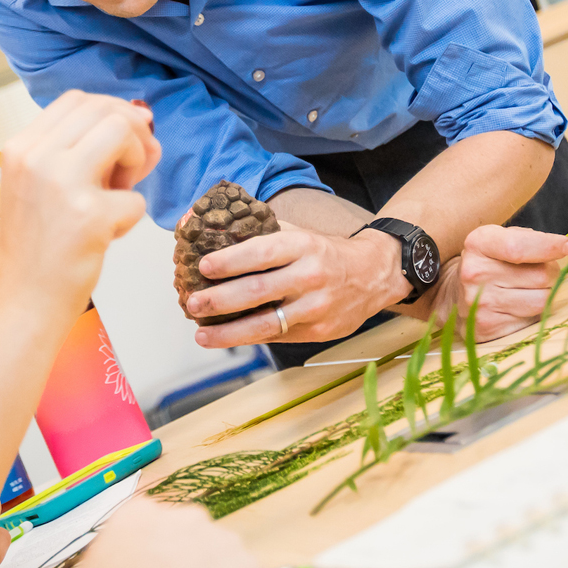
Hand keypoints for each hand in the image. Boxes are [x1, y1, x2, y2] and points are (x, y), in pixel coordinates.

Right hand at [0, 90, 160, 316]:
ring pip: (123, 131)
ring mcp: (61, 184)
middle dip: (133, 134)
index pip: (77, 100)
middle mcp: (36, 158)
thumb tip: (143, 123)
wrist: (20, 304)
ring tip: (119, 195)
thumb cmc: (35, 251)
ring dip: (137, 160)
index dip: (110, 113)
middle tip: (131, 170)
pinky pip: (136, 197)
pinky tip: (106, 236)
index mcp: (19, 147)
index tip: (120, 142)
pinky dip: (130, 217)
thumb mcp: (40, 187)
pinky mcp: (89, 216)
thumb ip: (82, 153)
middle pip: (106, 111)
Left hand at [187, 224, 410, 348]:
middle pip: (258, 291)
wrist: (374, 274)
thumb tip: (206, 228)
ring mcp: (316, 307)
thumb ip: (258, 232)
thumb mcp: (297, 233)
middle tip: (193, 302)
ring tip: (202, 334)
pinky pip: (277, 336)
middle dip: (219, 300)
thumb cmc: (323, 252)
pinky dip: (249, 339)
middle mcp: (310, 276)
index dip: (230, 261)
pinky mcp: (319, 331)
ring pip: (266, 324)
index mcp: (302, 245)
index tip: (203, 267)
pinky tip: (227, 338)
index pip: (261, 253)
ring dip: (229, 333)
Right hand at [431, 225, 567, 340]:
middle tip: (536, 274)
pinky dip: (532, 314)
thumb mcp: (501, 240)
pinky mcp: (487, 328)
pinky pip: (532, 321)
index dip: (548, 247)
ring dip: (543, 295)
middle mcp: (475, 273)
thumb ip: (530, 240)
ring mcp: (480, 303)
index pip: (518, 247)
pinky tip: (516, 308)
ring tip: (526, 291)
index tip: (566, 246)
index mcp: (478, 244)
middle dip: (549, 274)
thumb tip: (565, 248)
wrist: (453, 295)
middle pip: (541, 275)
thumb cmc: (490, 263)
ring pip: (541, 300)